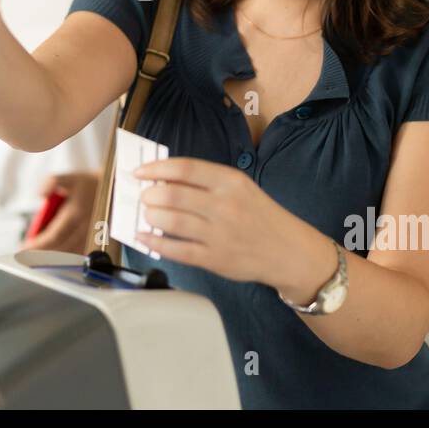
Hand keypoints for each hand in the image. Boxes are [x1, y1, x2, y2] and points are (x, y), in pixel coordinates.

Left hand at [20, 171, 98, 253]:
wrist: (111, 190)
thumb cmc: (86, 185)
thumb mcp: (68, 178)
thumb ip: (51, 182)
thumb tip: (40, 194)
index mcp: (75, 213)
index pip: (54, 236)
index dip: (38, 245)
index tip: (24, 248)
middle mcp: (84, 227)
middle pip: (60, 248)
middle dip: (41, 254)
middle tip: (26, 255)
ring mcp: (90, 236)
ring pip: (69, 254)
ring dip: (52, 258)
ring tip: (36, 257)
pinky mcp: (94, 241)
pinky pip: (78, 254)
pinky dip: (65, 258)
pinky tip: (54, 258)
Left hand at [133, 157, 328, 292]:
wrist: (289, 251)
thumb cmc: (260, 216)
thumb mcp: (241, 187)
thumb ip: (207, 182)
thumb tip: (164, 180)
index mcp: (231, 181)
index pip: (186, 169)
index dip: (157, 169)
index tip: (140, 172)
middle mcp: (225, 205)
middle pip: (174, 195)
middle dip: (150, 195)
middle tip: (144, 196)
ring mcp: (219, 234)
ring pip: (172, 222)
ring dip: (151, 216)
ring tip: (147, 214)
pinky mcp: (215, 258)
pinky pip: (177, 250)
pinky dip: (155, 242)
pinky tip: (144, 237)